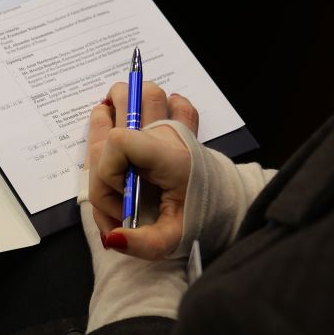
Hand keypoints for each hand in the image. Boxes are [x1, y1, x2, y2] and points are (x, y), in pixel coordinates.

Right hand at [85, 80, 199, 259]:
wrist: (229, 206)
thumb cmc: (199, 219)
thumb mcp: (173, 240)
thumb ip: (142, 244)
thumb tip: (112, 237)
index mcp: (167, 158)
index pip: (120, 141)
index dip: (107, 171)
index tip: (121, 199)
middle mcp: (167, 133)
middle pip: (123, 101)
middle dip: (104, 136)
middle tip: (116, 175)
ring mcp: (172, 124)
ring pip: (138, 90)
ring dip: (120, 106)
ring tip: (115, 141)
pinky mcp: (178, 123)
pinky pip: (164, 99)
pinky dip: (147, 105)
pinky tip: (141, 127)